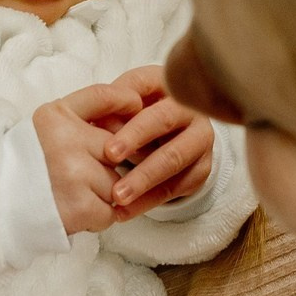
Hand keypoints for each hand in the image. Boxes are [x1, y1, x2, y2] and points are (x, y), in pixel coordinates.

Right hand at [32, 80, 144, 233]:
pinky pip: (110, 212)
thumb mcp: (47, 127)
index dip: (125, 101)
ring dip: (101, 194)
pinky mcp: (80, 207)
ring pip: (116, 183)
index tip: (136, 107)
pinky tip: (74, 211)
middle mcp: (65, 140)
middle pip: (116, 148)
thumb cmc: (26, 167)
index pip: (103, 96)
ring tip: (72, 195)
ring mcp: (74, 174)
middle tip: (79, 175)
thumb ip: (83, 114)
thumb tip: (132, 104)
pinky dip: (96, 217)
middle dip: (106, 164)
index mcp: (55, 116)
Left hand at [103, 65, 213, 216]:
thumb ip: (106, 107)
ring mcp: (200, 137)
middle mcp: (189, 107)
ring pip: (173, 158)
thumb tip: (94, 122)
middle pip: (162, 119)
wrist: (168, 139)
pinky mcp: (202, 167)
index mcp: (165, 83)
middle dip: (135, 139)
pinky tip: (126, 211)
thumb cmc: (135, 117)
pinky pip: (177, 187)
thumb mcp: (120, 106)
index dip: (124, 104)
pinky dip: (149, 201)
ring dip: (143, 178)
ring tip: (117, 196)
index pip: (143, 86)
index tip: (104, 125)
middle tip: (110, 157)